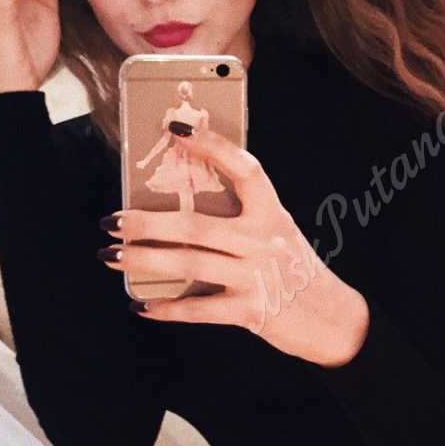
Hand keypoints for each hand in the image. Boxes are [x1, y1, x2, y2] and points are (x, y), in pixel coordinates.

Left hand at [99, 126, 369, 366]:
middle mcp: (264, 240)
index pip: (244, 169)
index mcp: (272, 213)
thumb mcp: (278, 233)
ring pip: (190, 263)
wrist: (333, 318)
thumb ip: (242, 219)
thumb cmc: (296, 270)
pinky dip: (167, 307)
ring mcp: (257, 276)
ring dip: (144, 260)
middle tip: (111, 219)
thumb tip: (179, 211)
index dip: (211, 146)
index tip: (176, 127)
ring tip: (112, 255)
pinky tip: (142, 305)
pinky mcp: (251, 311)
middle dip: (146, 222)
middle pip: (196, 225)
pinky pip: (199, 309)